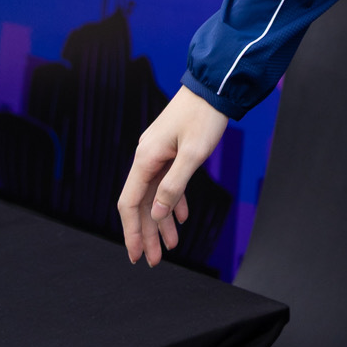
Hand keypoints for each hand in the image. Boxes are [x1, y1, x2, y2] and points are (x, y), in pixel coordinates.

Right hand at [117, 85, 228, 267]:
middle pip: (143, 204)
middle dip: (148, 233)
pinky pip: (169, 182)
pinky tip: (182, 218)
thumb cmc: (204, 116)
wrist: (215, 86)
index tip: (136, 255)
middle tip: (154, 261)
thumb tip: (158, 215)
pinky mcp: (172, 150)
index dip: (132, 231)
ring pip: (156, 195)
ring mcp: (159, 154)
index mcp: (146, 159)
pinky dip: (174, 201)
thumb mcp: (193, 154)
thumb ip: (174, 186)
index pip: (130, 203)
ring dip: (162, 221)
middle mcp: (147, 157)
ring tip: (172, 246)